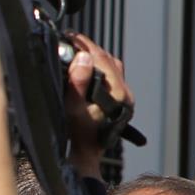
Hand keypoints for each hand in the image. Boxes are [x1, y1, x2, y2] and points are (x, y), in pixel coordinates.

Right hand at [65, 33, 131, 178]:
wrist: (82, 159)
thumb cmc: (76, 137)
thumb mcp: (72, 108)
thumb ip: (78, 82)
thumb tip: (83, 57)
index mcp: (117, 95)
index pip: (103, 59)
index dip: (85, 44)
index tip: (70, 35)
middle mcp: (124, 95)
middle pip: (108, 61)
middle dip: (89, 49)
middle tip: (70, 41)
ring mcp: (123, 99)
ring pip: (111, 68)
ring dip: (94, 58)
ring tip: (75, 52)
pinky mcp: (117, 103)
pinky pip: (110, 77)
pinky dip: (97, 69)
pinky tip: (84, 69)